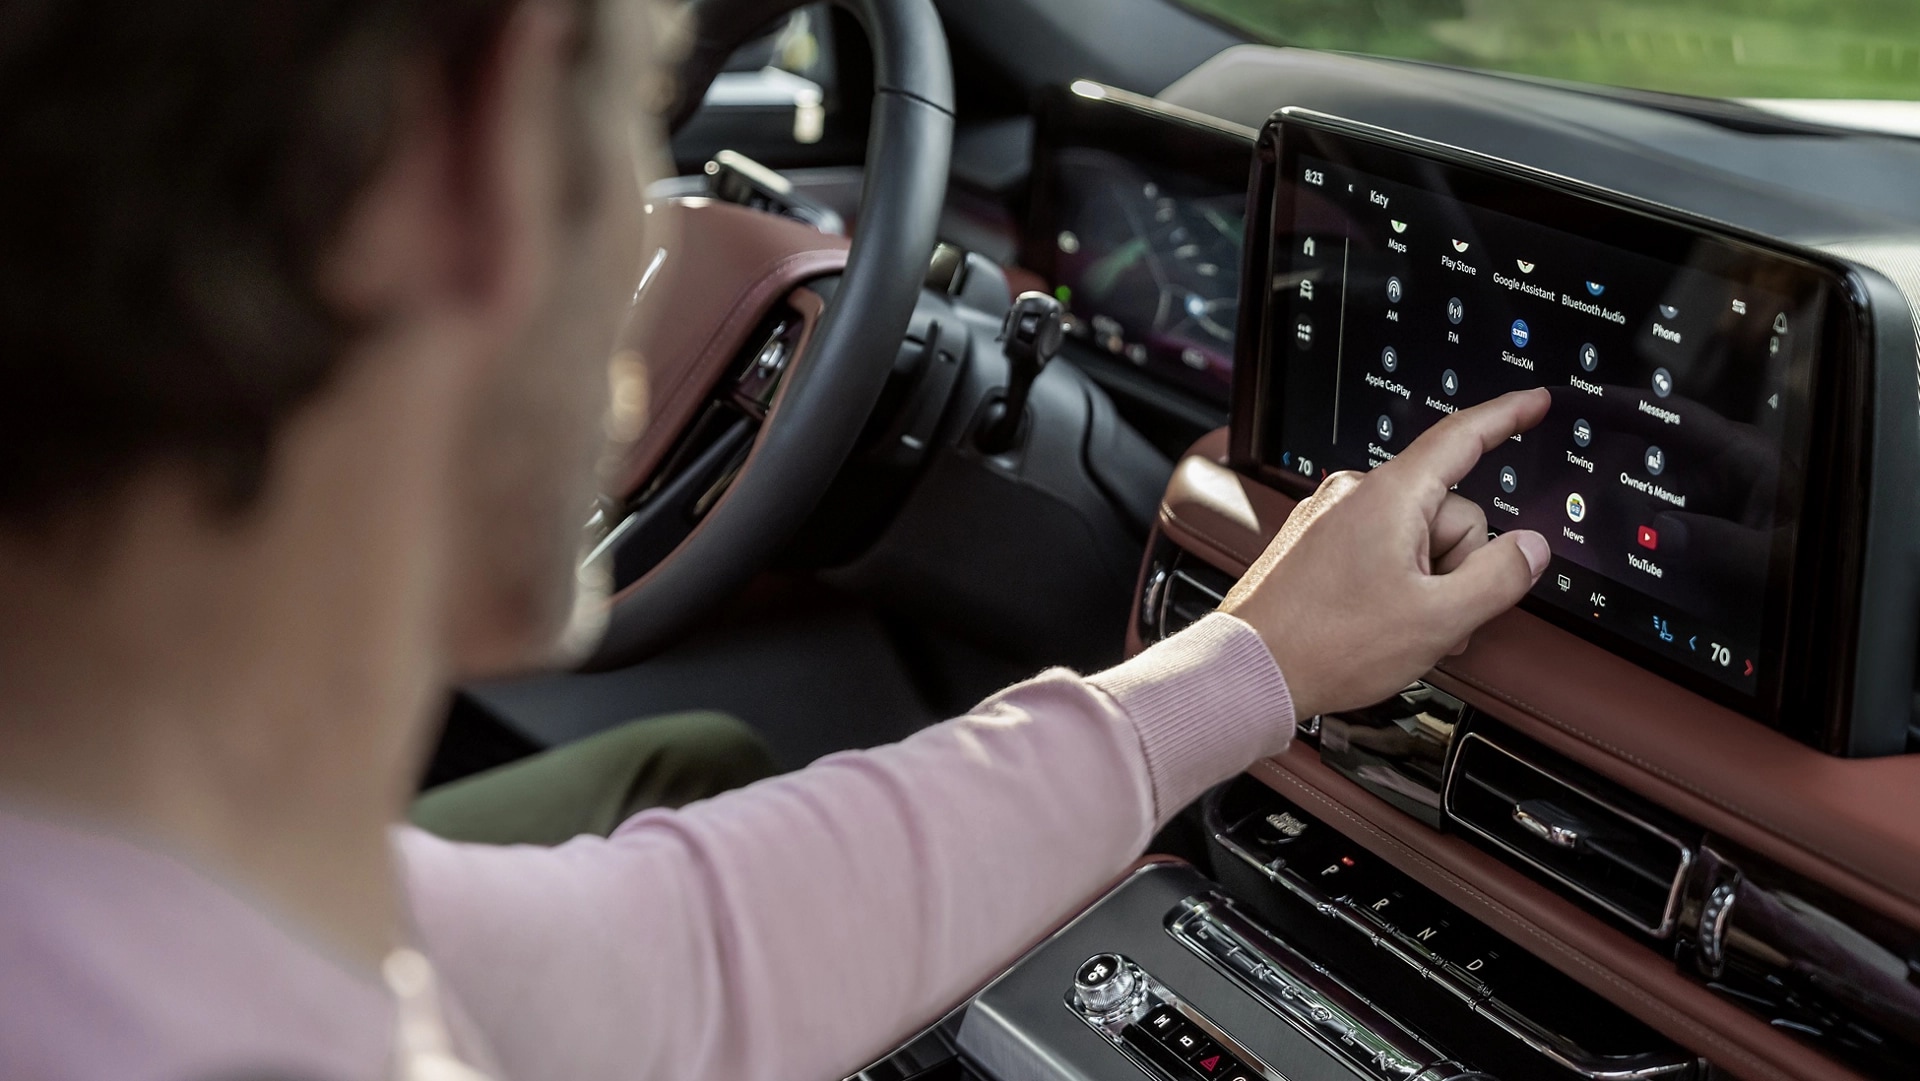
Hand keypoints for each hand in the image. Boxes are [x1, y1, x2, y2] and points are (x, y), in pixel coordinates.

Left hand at [1219, 389, 1552, 719]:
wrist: (1251, 669)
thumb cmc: (1328, 644)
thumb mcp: (1438, 618)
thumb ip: (1499, 577)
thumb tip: (1530, 548)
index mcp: (1389, 495)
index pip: (1462, 438)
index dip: (1506, 416)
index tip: (1534, 401)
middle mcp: (1356, 493)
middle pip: (1448, 510)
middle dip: (1458, 564)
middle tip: (1434, 613)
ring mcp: (1332, 517)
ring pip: (1416, 536)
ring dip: (1428, 581)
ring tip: (1401, 625)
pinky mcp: (1316, 543)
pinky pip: (1380, 549)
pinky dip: (1396, 582)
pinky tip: (1381, 621)